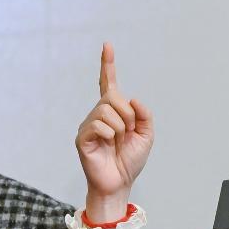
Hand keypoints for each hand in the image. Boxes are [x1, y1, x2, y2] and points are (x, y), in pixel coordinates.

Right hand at [75, 42, 154, 221]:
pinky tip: (109, 145)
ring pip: (106, 110)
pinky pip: (99, 124)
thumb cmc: (129, 161)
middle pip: (113, 96)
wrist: (119, 183)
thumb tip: (132, 98)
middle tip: (128, 133)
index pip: (109, 84)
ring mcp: (89, 125)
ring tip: (119, 141)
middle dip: (128, 114)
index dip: (107, 65)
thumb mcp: (146, 136)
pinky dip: (110, 134)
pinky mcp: (82, 137)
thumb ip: (144, 115)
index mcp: (114, 112)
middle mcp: (98, 114)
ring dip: (120, 126)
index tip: (107, 45)